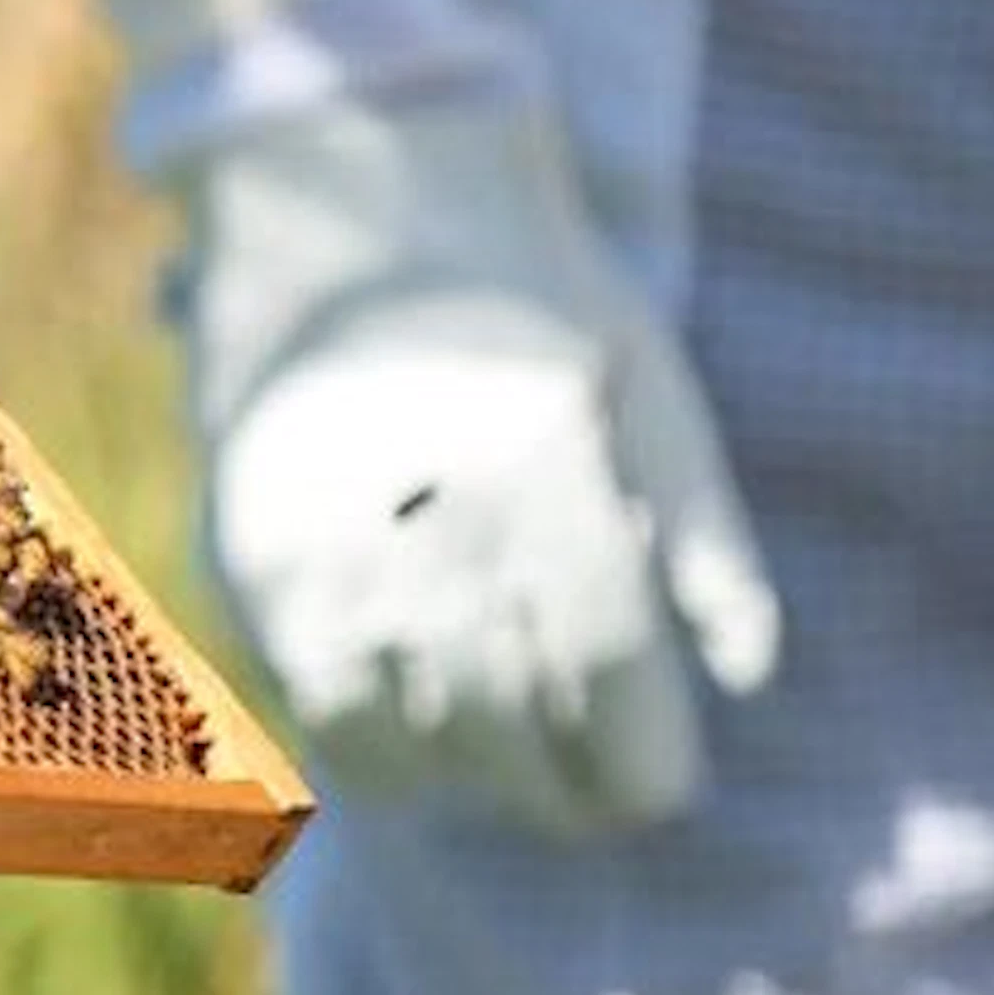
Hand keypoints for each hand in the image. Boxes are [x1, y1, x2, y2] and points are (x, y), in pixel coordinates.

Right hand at [180, 89, 780, 837]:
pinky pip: (316, 710)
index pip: (601, 670)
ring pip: (409, 738)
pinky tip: (426, 742)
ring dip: (478, 781)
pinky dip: (380, 756)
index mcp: (535, 457)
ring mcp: (317, 539)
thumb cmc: (529, 294)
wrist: (342, 192)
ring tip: (517, 770)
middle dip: (568, 790)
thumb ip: (705, 530)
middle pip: (507, 726)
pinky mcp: (244, 558)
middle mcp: (418, 506)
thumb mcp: (649, 378)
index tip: (660, 792)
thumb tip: (748, 677)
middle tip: (598, 803)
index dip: (640, 763)